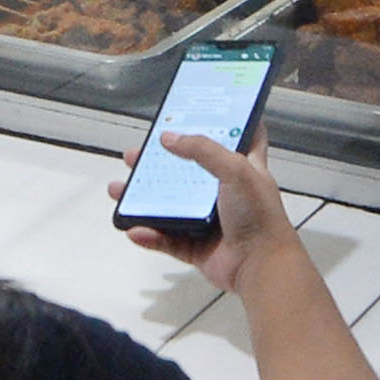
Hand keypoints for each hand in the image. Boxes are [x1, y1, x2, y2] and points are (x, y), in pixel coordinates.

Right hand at [107, 124, 303, 295]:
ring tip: (119, 189)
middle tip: (136, 154)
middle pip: (187, 171)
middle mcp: (225, 192)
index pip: (236, 138)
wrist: (261, 267)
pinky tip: (134, 228)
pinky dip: (149, 234)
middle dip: (159, 162)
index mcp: (243, 169)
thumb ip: (202, 149)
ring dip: (142, 198)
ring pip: (169, 205)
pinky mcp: (197, 247)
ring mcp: (209, 221)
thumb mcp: (236, 169)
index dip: (221, 124)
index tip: (198, 112)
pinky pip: (166, 239)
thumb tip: (168, 138)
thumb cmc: (258, 215)